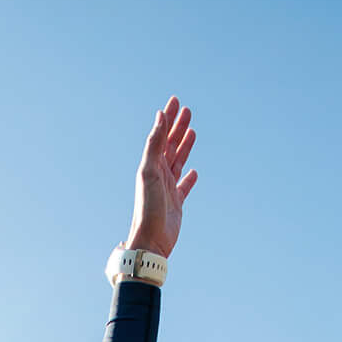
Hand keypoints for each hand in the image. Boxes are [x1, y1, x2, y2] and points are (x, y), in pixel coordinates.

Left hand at [126, 97, 197, 259]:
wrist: (151, 240)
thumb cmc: (147, 208)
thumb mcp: (149, 171)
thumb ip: (155, 144)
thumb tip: (160, 116)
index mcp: (151, 165)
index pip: (161, 135)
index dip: (168, 118)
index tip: (175, 101)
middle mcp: (159, 175)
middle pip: (170, 145)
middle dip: (178, 127)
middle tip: (187, 110)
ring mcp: (168, 189)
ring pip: (178, 161)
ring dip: (184, 146)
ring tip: (192, 131)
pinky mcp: (176, 203)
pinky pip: (184, 186)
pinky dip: (189, 178)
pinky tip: (194, 172)